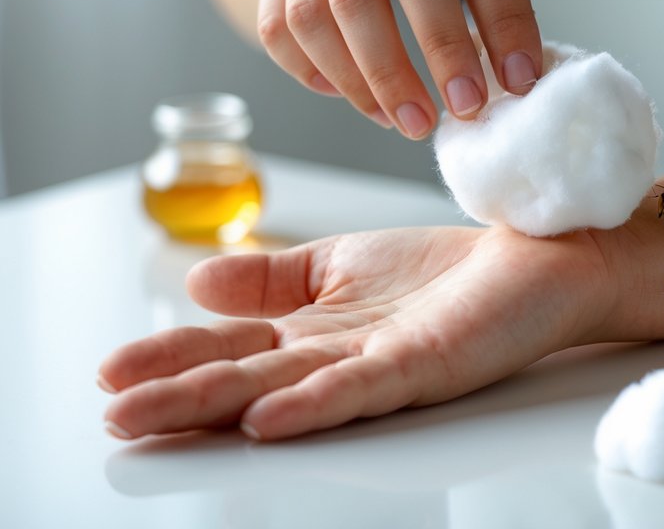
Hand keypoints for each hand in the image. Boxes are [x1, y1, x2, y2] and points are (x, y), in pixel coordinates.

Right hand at [99, 226, 611, 440]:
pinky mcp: (422, 364)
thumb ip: (276, 277)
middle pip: (248, 375)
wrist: (538, 254)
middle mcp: (341, 355)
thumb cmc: (449, 270)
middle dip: (178, 394)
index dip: (175, 356)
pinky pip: (360, 387)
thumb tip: (199, 278)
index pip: (234, 344)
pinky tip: (263, 417)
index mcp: (319, 330)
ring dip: (218, 408)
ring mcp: (379, 365)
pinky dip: (310, 403)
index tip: (113, 370)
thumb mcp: (345, 263)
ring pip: (285, 389)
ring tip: (153, 420)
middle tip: (115, 411)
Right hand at [258, 0, 542, 137]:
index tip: (518, 81)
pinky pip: (281, 22)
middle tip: (463, 109)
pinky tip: (359, 100)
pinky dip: (315, 72)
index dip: (506, 21)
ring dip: (373, 77)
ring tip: (409, 122)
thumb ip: (501, 13)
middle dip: (441, 50)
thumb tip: (515, 83)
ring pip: (333, 4)